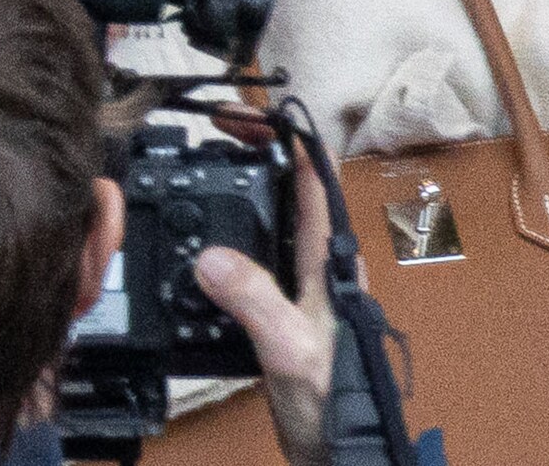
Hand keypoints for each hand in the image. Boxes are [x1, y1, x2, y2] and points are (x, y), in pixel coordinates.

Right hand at [193, 147, 345, 465]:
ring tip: (206, 175)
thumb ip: (255, 300)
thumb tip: (212, 256)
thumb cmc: (336, 404)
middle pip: (290, 195)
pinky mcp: (287, 315)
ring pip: (274, 227)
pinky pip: (260, 263)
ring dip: (244, 198)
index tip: (248, 115)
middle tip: (216, 134)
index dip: (285, 140)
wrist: (344, 453)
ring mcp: (304, 291)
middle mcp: (321, 268)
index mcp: (330, 263)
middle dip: (257, 158)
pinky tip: (204, 252)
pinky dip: (234, 243)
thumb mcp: (289, 348)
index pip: (312, 181)